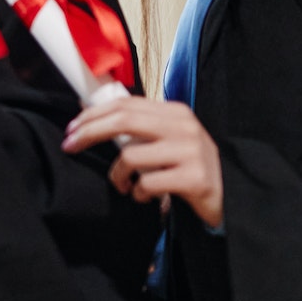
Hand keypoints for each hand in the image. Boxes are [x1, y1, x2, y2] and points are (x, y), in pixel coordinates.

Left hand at [63, 97, 224, 227]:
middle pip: (123, 120)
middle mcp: (183, 126)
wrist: (231, 194)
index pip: (125, 104)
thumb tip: (90, 113)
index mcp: (174, 112)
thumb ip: (139, 127)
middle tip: (70, 146)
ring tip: (124, 185)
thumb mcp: (168, 138)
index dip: (93, 114)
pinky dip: (137, 193)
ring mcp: (190, 151)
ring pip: (130, 156)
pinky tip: (144, 196)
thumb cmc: (189, 166)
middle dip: (89, 133)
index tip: (72, 128)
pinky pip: (147, 183)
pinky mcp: (194, 178)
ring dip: (117, 175)